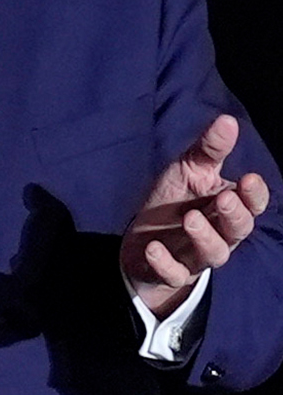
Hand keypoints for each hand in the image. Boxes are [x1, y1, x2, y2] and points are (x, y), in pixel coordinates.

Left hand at [120, 114, 268, 316]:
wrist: (142, 238)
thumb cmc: (175, 200)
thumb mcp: (189, 170)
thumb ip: (209, 149)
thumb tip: (228, 120)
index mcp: (228, 206)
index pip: (252, 204)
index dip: (254, 195)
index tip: (248, 179)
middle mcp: (220, 233)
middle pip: (239, 230)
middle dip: (234, 216)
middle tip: (223, 199)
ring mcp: (197, 255)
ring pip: (214, 254)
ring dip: (204, 238)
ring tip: (190, 219)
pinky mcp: (172, 273)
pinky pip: (175, 274)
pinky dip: (165, 263)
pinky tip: (154, 248)